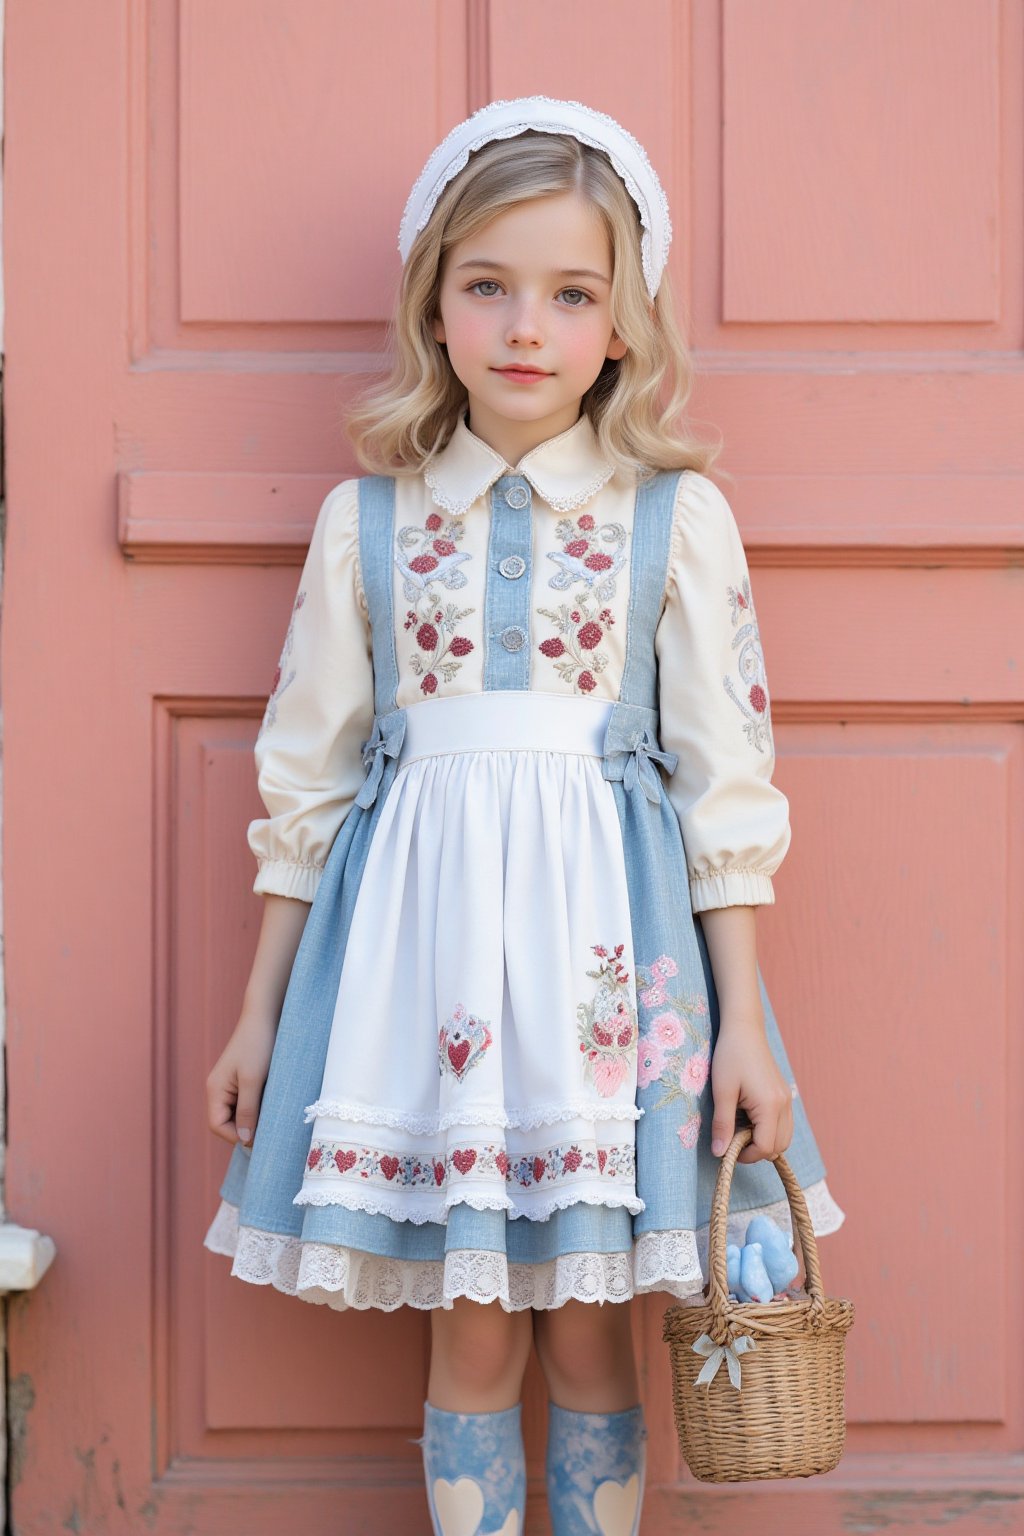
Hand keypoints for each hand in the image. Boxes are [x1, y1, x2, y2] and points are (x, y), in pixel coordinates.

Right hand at [205, 1009, 277, 1148]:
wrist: (266, 1016)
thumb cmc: (258, 1045)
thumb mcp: (253, 1080)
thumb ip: (247, 1110)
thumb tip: (245, 1139)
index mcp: (215, 1090)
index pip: (217, 1125)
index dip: (236, 1136)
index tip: (260, 1138)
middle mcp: (219, 1089)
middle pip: (226, 1122)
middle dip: (246, 1129)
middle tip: (269, 1131)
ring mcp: (230, 1085)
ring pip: (238, 1113)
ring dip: (254, 1118)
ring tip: (273, 1117)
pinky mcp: (242, 1080)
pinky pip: (246, 1102)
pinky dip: (258, 1107)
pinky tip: (272, 1105)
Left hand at [709, 1016, 793, 1164]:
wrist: (744, 1029)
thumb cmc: (730, 1056)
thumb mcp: (722, 1091)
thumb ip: (722, 1124)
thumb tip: (719, 1153)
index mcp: (770, 1105)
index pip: (766, 1147)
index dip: (746, 1155)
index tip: (727, 1149)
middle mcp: (784, 1105)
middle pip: (779, 1147)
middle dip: (756, 1151)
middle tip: (733, 1138)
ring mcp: (787, 1100)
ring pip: (784, 1138)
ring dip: (764, 1141)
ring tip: (740, 1127)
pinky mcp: (784, 1095)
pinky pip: (783, 1124)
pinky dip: (769, 1130)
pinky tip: (749, 1118)